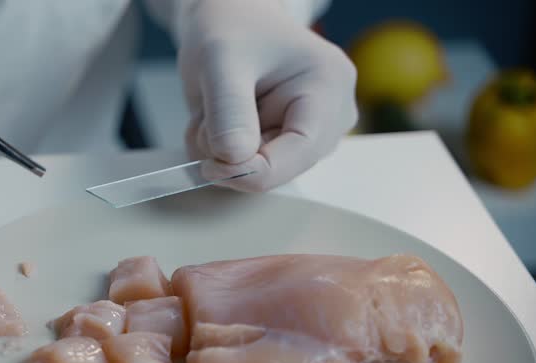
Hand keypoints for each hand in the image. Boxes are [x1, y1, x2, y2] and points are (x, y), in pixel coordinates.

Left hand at [177, 0, 357, 190]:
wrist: (229, 19)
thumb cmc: (231, 28)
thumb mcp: (220, 60)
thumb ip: (228, 110)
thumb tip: (235, 160)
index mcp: (329, 88)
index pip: (299, 154)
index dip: (252, 171)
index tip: (208, 166)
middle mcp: (330, 116)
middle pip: (278, 167)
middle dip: (231, 153)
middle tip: (206, 116)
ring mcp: (310, 132)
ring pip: (258, 171)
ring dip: (221, 151)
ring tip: (214, 108)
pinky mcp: (286, 143)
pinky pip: (248, 167)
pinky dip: (221, 152)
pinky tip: (218, 120)